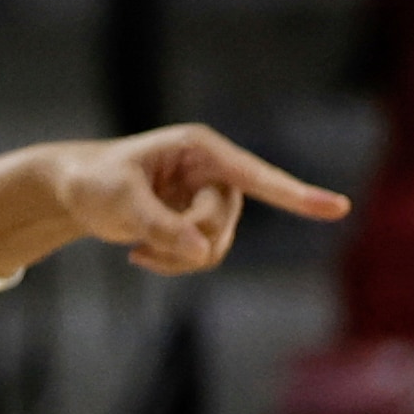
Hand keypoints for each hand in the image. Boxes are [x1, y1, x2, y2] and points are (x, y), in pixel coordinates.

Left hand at [0, 124, 348, 278]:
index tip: (338, 208)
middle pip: (223, 224)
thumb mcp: (119, 201)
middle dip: (184, 239)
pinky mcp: (203, 220)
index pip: (255, 175)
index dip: (296, 194)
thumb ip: (158, 223)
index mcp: (200, 149)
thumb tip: (199, 251)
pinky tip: (140, 254)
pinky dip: (174, 264)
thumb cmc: (93, 182)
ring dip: (178, 258)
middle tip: (141, 236)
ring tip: (139, 249)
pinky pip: (205, 256)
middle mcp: (215, 171)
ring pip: (217, 246)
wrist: (75, 192)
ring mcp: (212, 197)